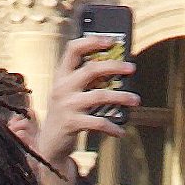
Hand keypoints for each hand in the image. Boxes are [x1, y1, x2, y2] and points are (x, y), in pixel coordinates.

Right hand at [27, 34, 138, 184]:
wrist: (49, 144)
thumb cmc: (64, 113)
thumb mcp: (67, 93)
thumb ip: (83, 79)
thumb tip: (114, 66)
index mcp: (61, 76)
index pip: (73, 49)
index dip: (91, 41)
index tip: (110, 41)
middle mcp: (62, 88)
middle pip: (91, 69)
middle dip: (115, 66)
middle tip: (132, 68)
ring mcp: (67, 106)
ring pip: (100, 95)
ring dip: (121, 97)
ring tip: (136, 100)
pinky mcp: (72, 123)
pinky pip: (98, 123)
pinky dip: (112, 127)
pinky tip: (121, 130)